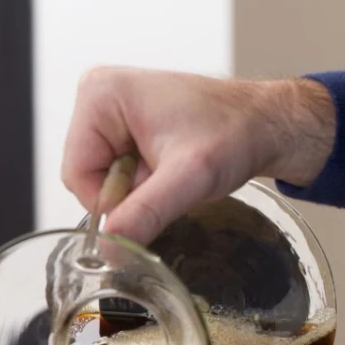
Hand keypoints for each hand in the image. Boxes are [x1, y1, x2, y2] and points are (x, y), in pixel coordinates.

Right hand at [62, 67, 334, 243]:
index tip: (154, 192)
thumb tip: (109, 250)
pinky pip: (114, 174)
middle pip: (85, 176)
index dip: (112, 199)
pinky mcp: (121, 126)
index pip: (77, 174)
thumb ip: (145, 213)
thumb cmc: (236, 131)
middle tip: (167, 178)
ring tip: (171, 171)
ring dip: (136, 190)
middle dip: (125, 193)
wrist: (267, 124)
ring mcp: (109, 111)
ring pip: (100, 180)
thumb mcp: (189, 177)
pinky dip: (141, 184)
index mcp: (100, 94)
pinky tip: (168, 169)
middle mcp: (97, 96)